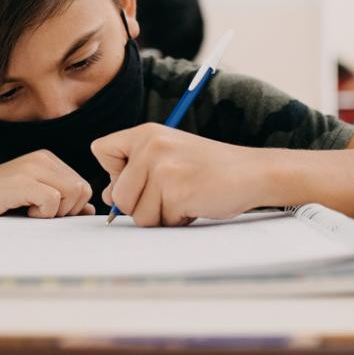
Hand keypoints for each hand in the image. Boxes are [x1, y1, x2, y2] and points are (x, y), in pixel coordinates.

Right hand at [0, 150, 94, 230]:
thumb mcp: (32, 202)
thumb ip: (61, 204)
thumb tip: (91, 210)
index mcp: (47, 160)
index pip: (82, 186)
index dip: (71, 208)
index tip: (47, 215)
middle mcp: (42, 158)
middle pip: (83, 189)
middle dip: (67, 210)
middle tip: (38, 215)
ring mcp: (32, 168)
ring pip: (74, 193)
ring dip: (55, 212)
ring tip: (28, 211)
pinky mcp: (22, 181)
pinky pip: (54, 201)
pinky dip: (43, 214)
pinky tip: (22, 211)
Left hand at [90, 123, 267, 226]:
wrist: (252, 172)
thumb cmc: (210, 168)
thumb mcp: (168, 157)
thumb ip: (136, 173)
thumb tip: (108, 198)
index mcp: (145, 133)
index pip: (100, 151)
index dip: (114, 173)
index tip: (139, 177)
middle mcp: (150, 146)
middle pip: (118, 195)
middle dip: (141, 205)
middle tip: (171, 193)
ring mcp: (162, 168)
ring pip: (136, 214)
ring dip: (160, 216)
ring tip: (184, 197)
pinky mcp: (175, 191)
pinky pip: (161, 222)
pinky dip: (177, 221)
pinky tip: (195, 203)